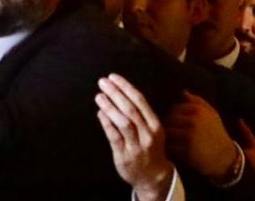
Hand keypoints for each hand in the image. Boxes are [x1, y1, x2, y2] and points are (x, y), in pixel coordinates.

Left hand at [96, 74, 174, 200]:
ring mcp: (136, 146)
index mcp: (155, 125)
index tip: (114, 77)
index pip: (140, 101)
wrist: (153, 177)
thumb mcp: (152, 130)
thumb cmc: (150, 148)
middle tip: (103, 82)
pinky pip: (114, 137)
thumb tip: (120, 93)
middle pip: (130, 109)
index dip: (126, 87)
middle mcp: (147, 134)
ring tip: (99, 96)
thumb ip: (140, 114)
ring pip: (123, 123)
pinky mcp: (124, 156)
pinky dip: (107, 123)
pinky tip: (100, 113)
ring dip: (110, 107)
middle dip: (116, 93)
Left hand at [164, 91, 236, 182]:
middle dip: (169, 126)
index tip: (176, 123)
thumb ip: (197, 101)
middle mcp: (193, 122)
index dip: (173, 116)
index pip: (175, 109)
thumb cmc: (216, 132)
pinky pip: (170, 147)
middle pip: (169, 120)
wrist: (224, 155)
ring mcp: (189, 137)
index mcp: (198, 110)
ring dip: (168, 137)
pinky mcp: (186, 151)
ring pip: (167, 133)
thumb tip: (183, 92)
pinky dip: (170, 148)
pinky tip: (175, 150)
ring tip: (172, 140)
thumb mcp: (211, 113)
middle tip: (172, 133)